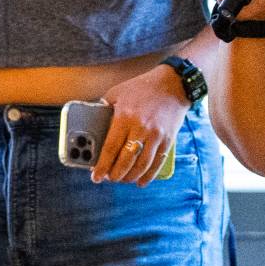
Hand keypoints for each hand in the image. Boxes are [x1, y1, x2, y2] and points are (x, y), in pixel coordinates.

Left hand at [92, 64, 190, 185]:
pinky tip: (140, 182)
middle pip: (126, 160)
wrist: (173, 84)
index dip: (102, 165)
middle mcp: (141, 127)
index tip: (95, 176)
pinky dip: (148, 176)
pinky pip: (157, 163)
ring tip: (122, 180)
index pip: (110, 148)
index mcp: (125, 116)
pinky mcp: (168, 139)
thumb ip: (103, 109)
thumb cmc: (141, 87)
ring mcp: (156, 135)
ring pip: (141, 165)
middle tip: (109, 179)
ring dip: (130, 177)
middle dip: (115, 174)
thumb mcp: (117, 92)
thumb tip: (91, 126)